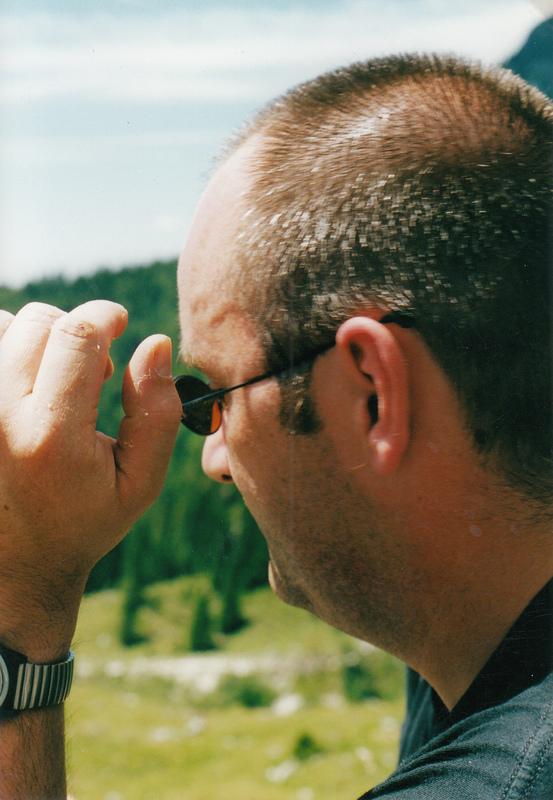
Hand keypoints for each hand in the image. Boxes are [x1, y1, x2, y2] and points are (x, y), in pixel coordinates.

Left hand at [0, 301, 181, 660]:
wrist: (15, 563)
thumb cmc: (85, 521)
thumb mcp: (140, 482)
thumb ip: (156, 412)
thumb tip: (154, 344)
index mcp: (53, 436)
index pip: (78, 335)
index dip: (107, 315)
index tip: (121, 323)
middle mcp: (1, 416)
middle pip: (42, 322)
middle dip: (79, 333)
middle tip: (93, 373)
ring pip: (5, 324)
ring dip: (38, 337)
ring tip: (54, 377)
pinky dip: (8, 347)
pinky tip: (24, 379)